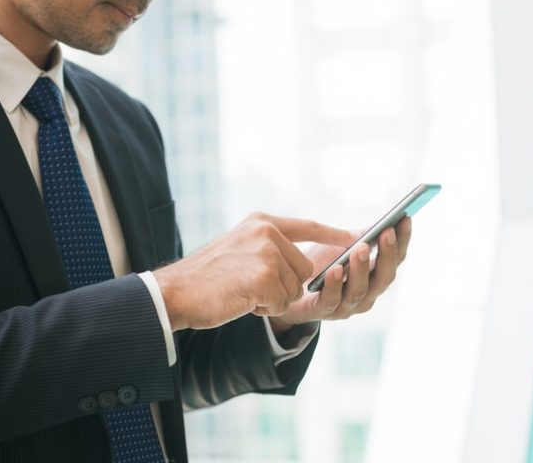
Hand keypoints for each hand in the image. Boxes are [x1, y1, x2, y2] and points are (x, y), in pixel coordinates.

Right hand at [153, 212, 352, 330]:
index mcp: (262, 222)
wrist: (177, 292)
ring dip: (272, 299)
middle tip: (250, 285)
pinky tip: (242, 300)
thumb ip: (270, 248)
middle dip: (283, 285)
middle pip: (303, 268)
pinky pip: (281, 303)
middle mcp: (267, 232)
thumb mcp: (240, 248)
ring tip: (243, 291)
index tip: (356, 237)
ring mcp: (267, 253)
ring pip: (294, 289)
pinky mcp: (265, 276)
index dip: (333, 234)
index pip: (308, 226)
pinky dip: (264, 309)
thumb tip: (305, 265)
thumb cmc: (207, 277)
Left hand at [268, 217, 411, 334]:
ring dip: (361, 269)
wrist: (290, 288)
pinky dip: (335, 285)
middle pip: (384, 278)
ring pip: (359, 290)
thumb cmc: (320, 264)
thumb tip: (380, 223)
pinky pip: (331, 300)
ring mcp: (346, 306)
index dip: (402, 241)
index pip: (395, 260)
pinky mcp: (322, 311)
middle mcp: (367, 294)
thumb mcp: (341, 246)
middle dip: (387, 255)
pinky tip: (335, 270)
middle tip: (387, 232)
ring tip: (361, 248)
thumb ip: (359, 238)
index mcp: (375, 277)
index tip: (405, 219)